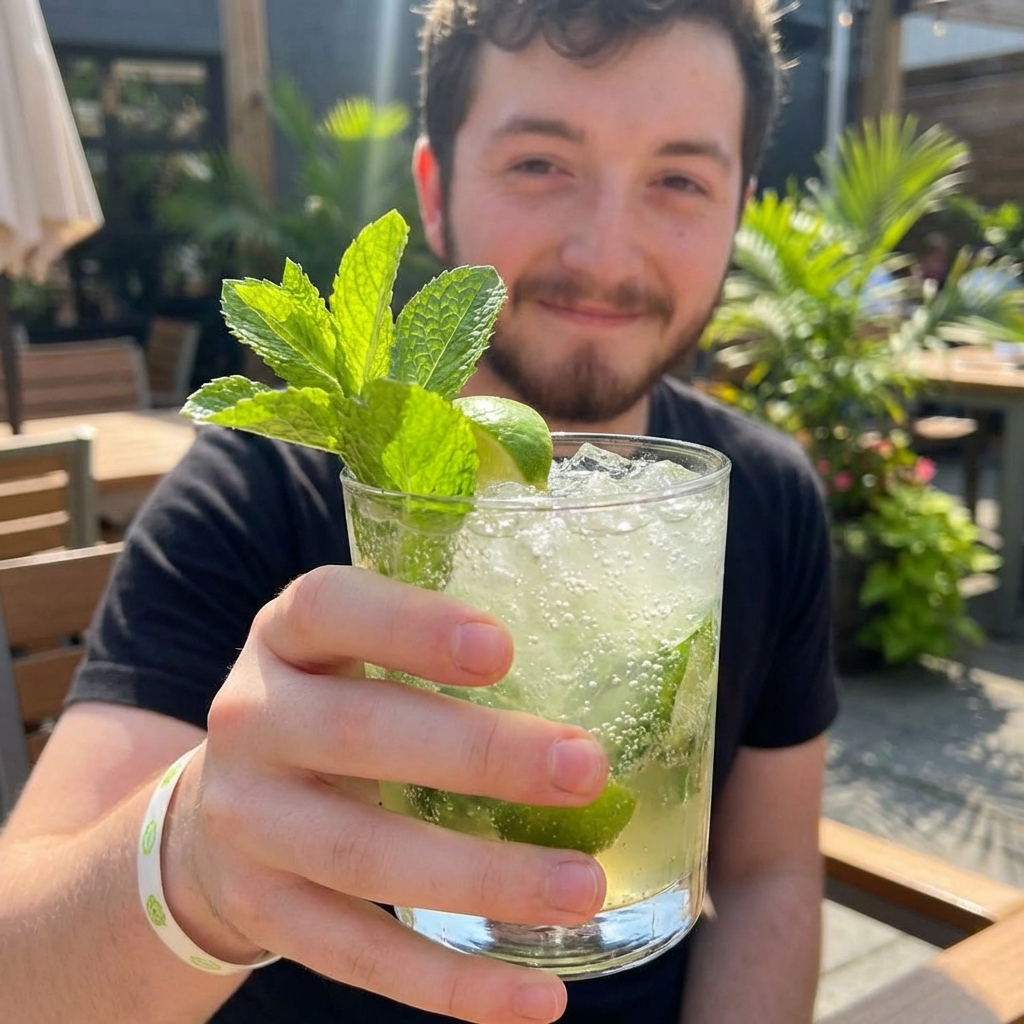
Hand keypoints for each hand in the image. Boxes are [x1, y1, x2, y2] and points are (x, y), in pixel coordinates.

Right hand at [162, 565, 609, 1023]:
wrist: (219, 808)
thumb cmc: (332, 709)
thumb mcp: (354, 656)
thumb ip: (436, 654)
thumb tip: (603, 681)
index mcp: (286, 637)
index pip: (329, 609)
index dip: (410, 626)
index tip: (503, 651)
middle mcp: (251, 719)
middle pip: (359, 733)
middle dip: (480, 757)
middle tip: (588, 771)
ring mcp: (247, 821)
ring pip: (362, 856)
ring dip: (481, 878)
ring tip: (581, 889)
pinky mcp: (263, 909)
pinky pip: (358, 954)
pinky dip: (450, 981)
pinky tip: (535, 994)